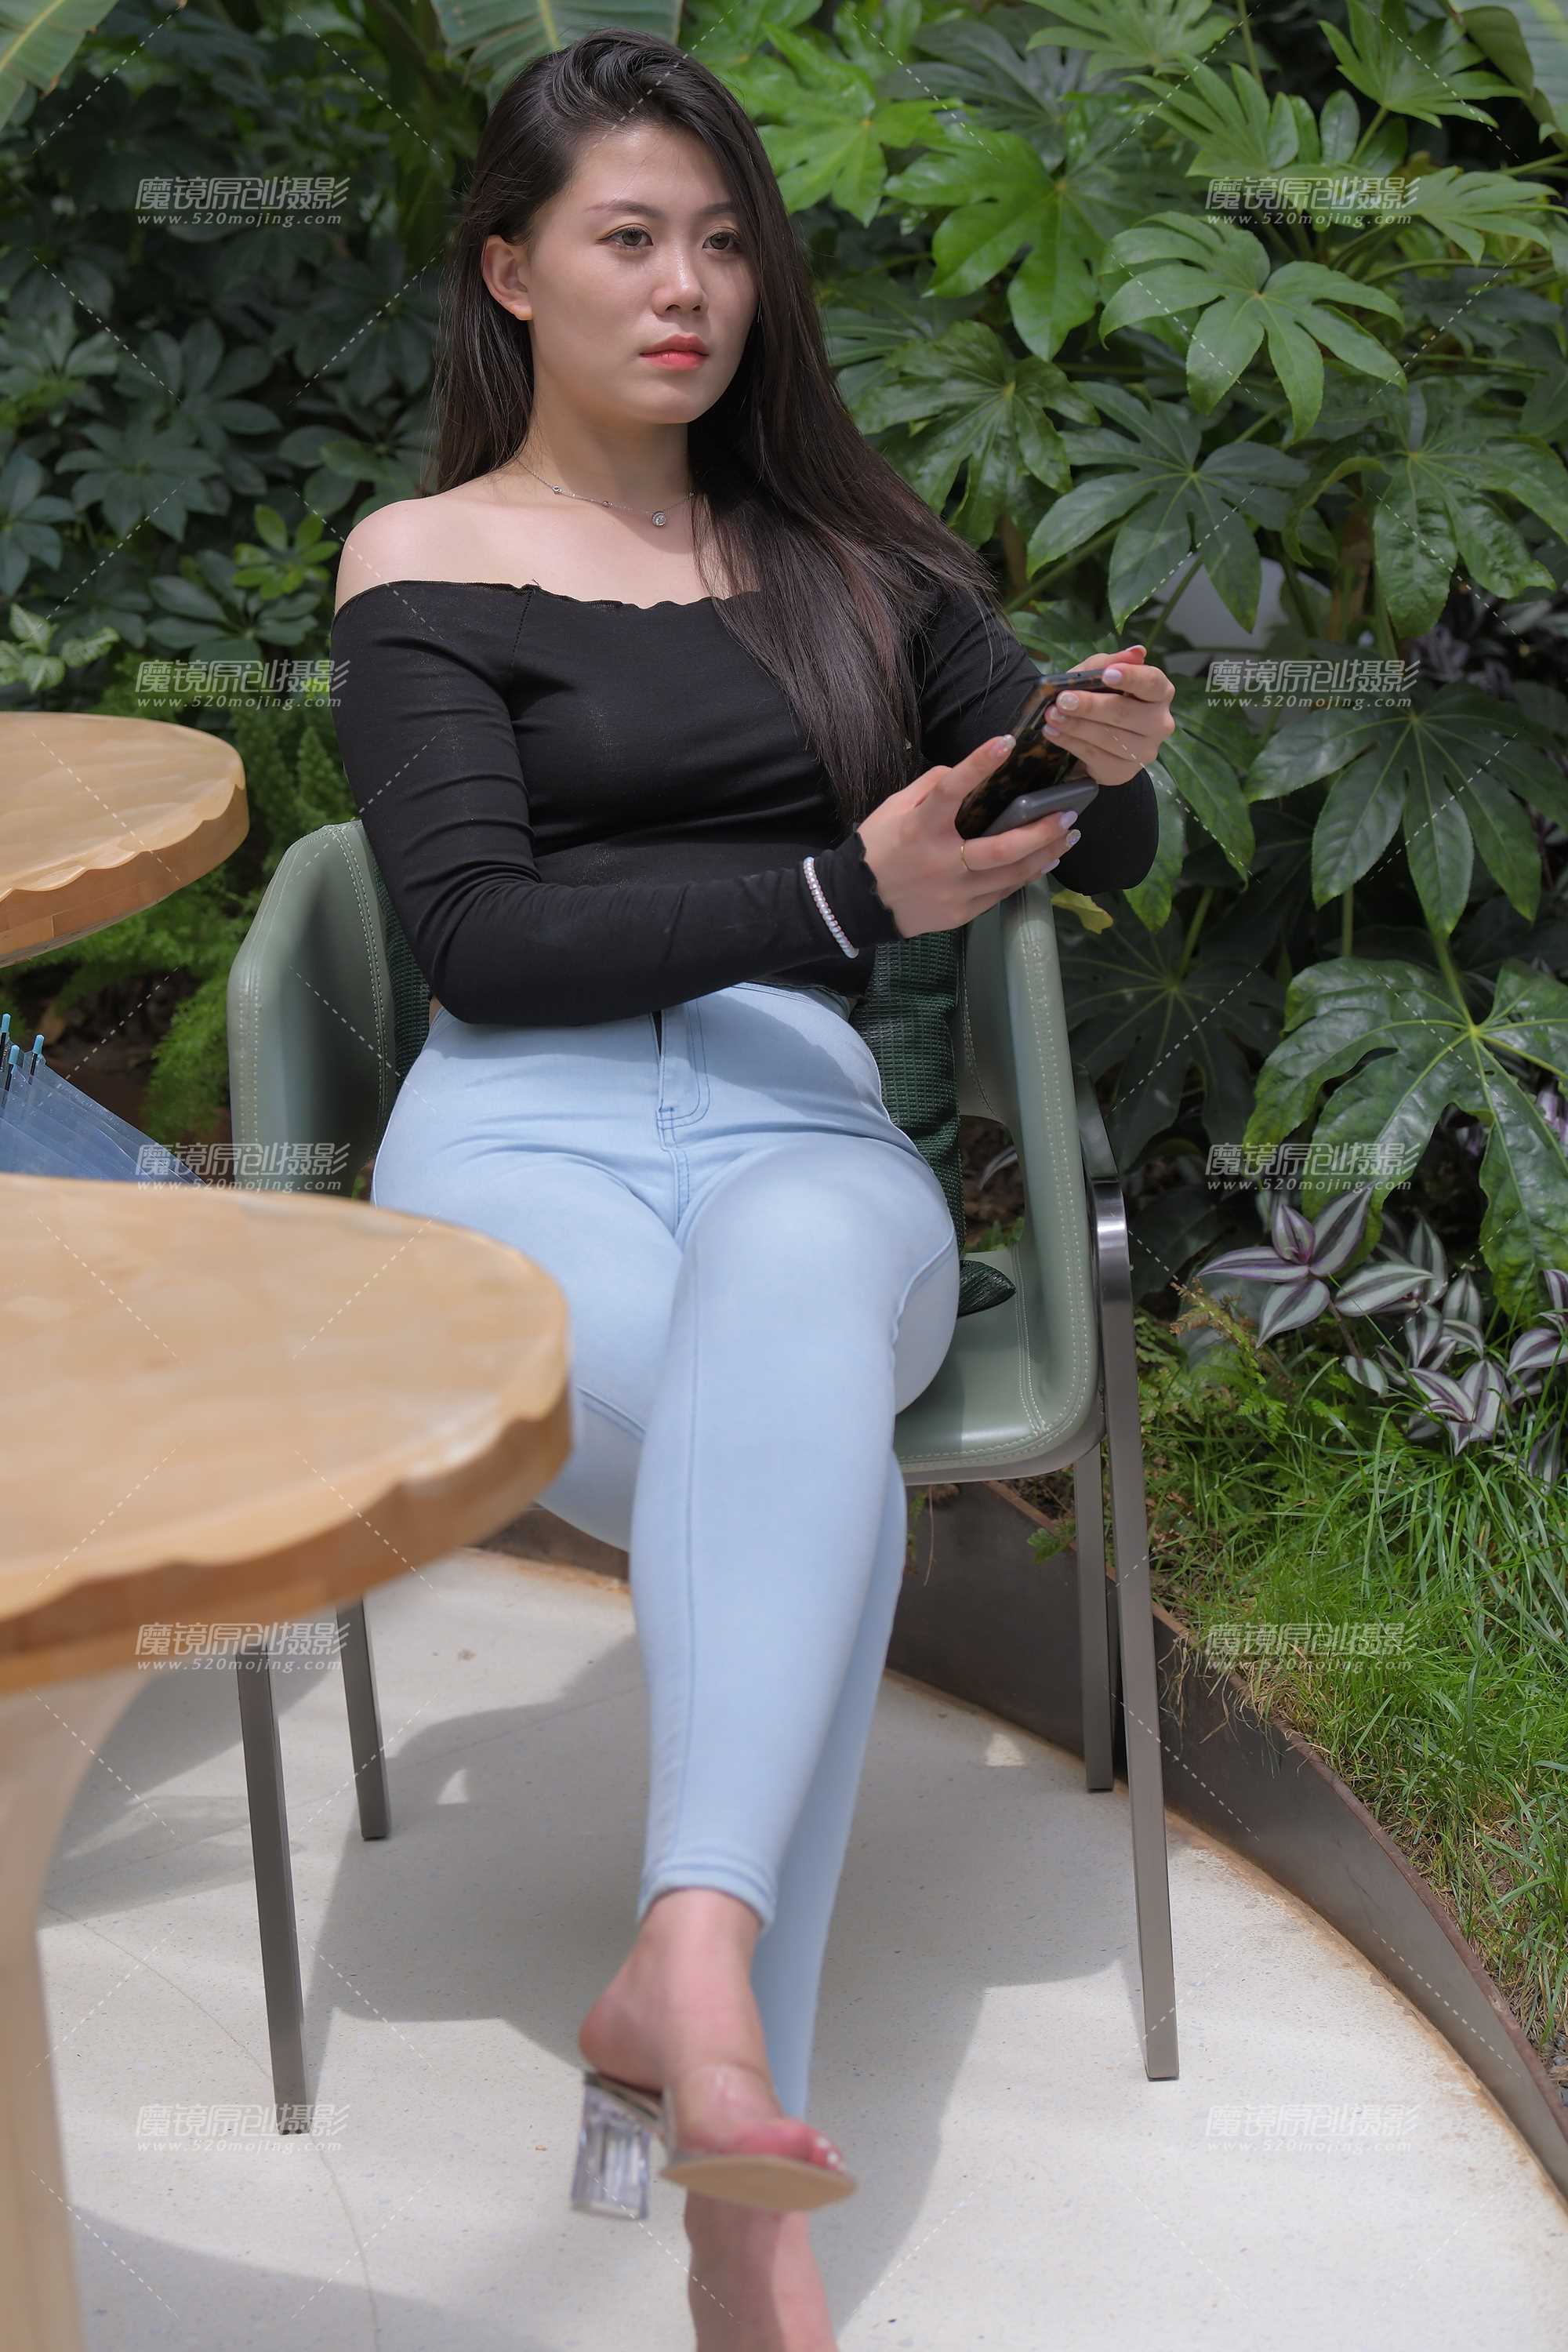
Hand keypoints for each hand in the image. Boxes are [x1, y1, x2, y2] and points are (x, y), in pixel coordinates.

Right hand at [855, 732, 1080, 938]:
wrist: (858, 904)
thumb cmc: (878, 848)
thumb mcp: (894, 809)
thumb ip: (929, 787)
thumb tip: (960, 771)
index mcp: (920, 828)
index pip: (952, 790)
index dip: (979, 764)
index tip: (1007, 742)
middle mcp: (940, 861)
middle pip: (1000, 848)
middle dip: (1040, 832)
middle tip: (1067, 815)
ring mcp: (953, 892)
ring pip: (1010, 875)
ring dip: (1044, 855)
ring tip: (1067, 838)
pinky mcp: (960, 913)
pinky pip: (1001, 893)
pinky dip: (1025, 877)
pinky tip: (1043, 862)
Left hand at [1045, 645, 1174, 784]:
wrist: (1098, 740)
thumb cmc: (1103, 698)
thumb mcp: (1099, 675)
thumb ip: (1109, 663)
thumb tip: (1136, 652)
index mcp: (1160, 693)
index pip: (1152, 683)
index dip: (1131, 677)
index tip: (1107, 675)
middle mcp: (1160, 722)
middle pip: (1125, 713)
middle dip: (1091, 706)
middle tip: (1063, 700)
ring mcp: (1145, 750)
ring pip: (1109, 738)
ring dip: (1075, 726)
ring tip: (1052, 716)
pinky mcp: (1124, 771)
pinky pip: (1096, 757)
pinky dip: (1071, 743)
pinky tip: (1054, 733)